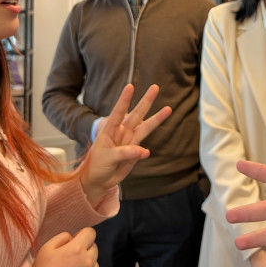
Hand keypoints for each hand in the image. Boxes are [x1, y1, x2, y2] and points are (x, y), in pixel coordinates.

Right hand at [30, 228, 97, 266]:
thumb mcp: (46, 249)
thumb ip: (62, 237)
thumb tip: (72, 237)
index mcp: (77, 249)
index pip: (90, 232)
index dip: (81, 234)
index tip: (74, 240)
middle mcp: (88, 261)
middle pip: (93, 246)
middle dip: (84, 248)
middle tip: (70, 256)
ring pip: (94, 260)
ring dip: (86, 260)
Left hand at [80, 84, 171, 206]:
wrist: (99, 180)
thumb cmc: (97, 164)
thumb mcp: (107, 157)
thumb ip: (124, 153)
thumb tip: (144, 150)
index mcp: (110, 129)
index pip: (118, 111)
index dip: (124, 99)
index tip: (130, 86)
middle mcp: (122, 132)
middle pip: (136, 114)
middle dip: (146, 101)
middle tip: (155, 87)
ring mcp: (130, 142)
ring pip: (145, 128)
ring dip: (156, 119)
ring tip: (168, 109)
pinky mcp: (136, 153)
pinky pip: (142, 150)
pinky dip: (143, 152)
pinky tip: (144, 154)